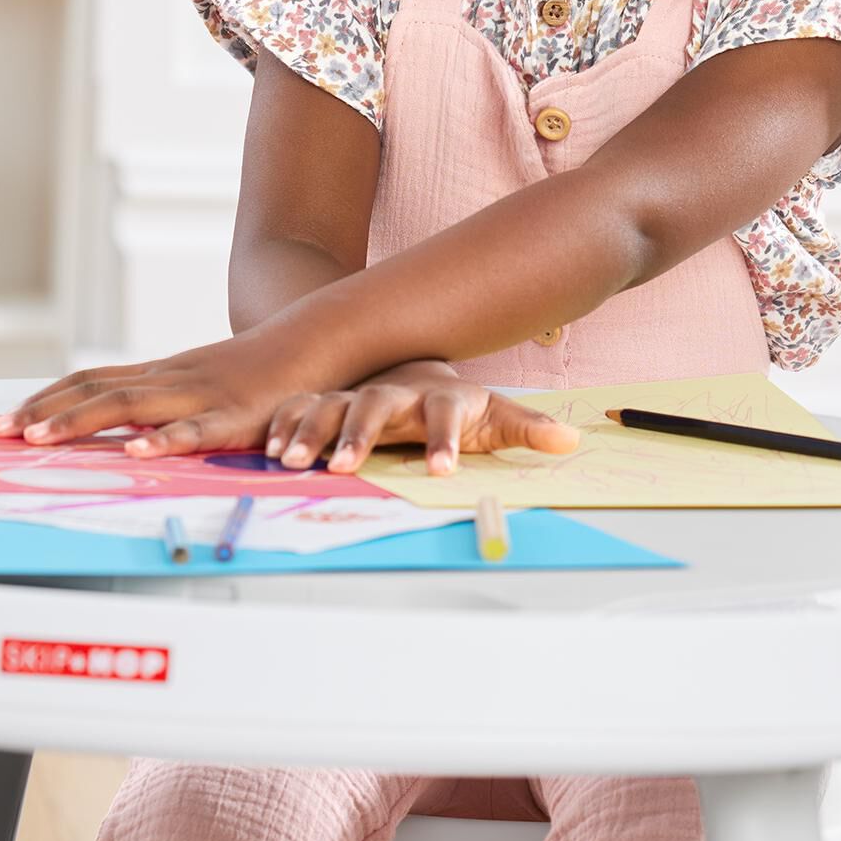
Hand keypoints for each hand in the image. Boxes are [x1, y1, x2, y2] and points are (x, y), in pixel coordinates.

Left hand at [0, 326, 319, 453]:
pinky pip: (195, 430)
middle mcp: (169, 380)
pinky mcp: (235, 416)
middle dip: (43, 413)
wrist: (316, 341)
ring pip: (128, 406)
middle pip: (94, 391)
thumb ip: (164, 403)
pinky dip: (164, 441)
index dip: (44, 400)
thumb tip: (124, 430)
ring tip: (39, 440)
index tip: (4, 421)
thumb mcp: (201, 384)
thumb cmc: (261, 372)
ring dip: (79, 422)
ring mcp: (199, 395)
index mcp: (159, 375)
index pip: (89, 382)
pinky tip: (137, 454)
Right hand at [263, 361, 581, 475]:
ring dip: (311, 434)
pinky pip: (299, 410)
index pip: (444, 415)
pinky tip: (270, 450)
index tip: (443, 471)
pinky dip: (284, 427)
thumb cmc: (457, 405)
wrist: (417, 369)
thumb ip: (527, 429)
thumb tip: (570, 441)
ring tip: (295, 462)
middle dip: (359, 436)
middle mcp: (393, 393)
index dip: (444, 442)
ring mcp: (356, 394)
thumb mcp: (495, 416)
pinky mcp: (327, 402)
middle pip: (374, 407)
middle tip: (347, 468)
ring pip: (329, 407)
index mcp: (438, 397)